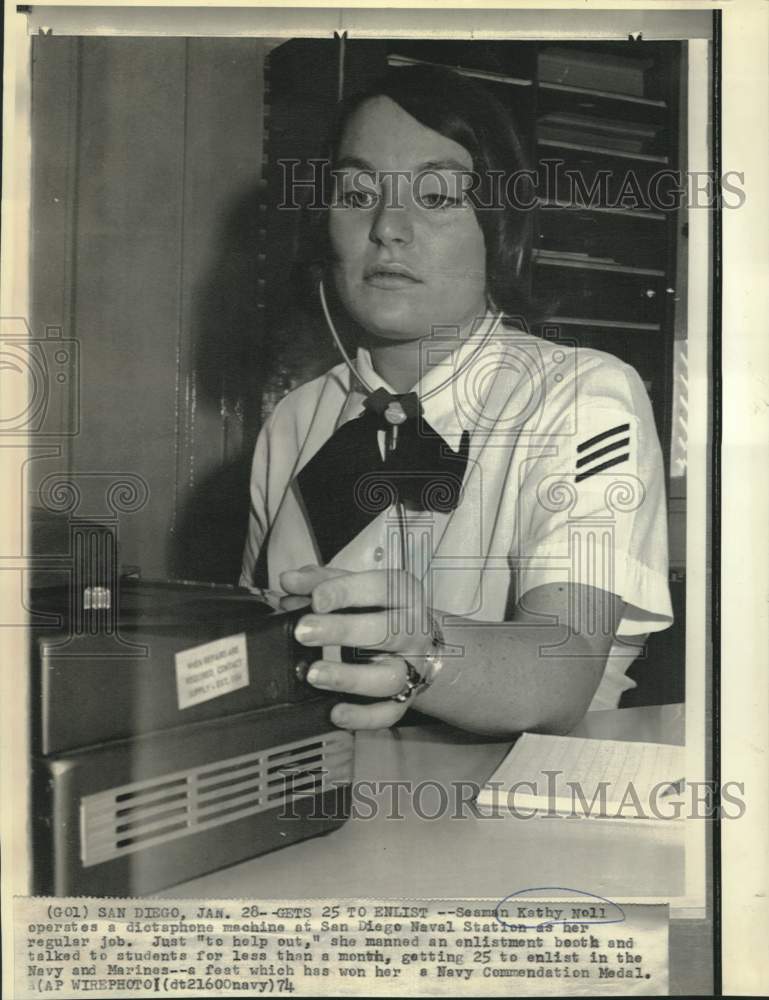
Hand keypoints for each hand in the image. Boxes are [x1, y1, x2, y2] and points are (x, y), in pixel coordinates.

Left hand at [280, 564, 433, 729]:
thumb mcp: (355, 587)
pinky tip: (335, 713)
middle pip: (384, 632)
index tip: (315, 599)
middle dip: (342, 631)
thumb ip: (321, 581)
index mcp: (403, 595)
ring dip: (349, 677)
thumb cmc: (379, 609)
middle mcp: (412, 631)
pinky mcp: (405, 698)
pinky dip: (362, 717)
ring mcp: (412, 667)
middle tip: (303, 632)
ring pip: (388, 676)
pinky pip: (388, 713)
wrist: (417, 642)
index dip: (345, 592)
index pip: (380, 588)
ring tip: (314, 675)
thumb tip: (289, 581)